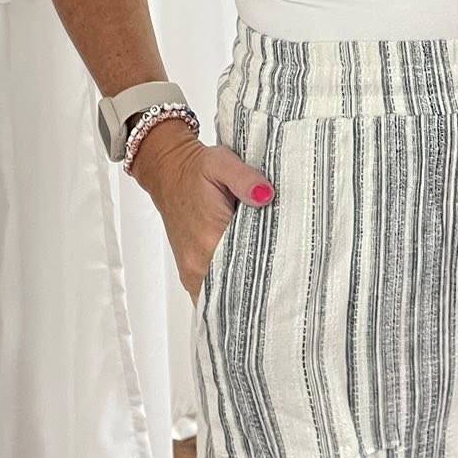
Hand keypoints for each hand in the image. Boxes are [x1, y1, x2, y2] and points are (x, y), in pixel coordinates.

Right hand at [133, 124, 273, 303]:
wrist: (168, 173)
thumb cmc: (195, 169)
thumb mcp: (222, 162)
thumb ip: (245, 179)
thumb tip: (265, 195)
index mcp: (209, 238)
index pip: (248, 270)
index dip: (272, 272)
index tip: (290, 271)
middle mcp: (197, 262)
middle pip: (237, 289)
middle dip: (263, 286)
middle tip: (287, 279)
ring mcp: (191, 271)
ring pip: (224, 296)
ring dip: (246, 291)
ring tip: (271, 283)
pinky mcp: (189, 272)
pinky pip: (212, 295)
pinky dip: (230, 293)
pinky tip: (248, 285)